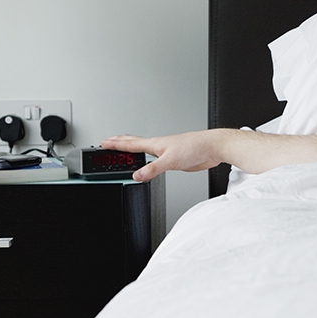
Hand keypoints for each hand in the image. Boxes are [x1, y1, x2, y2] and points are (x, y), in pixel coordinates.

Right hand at [100, 131, 224, 181]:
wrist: (212, 148)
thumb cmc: (194, 147)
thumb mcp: (170, 161)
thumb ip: (153, 169)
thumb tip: (137, 176)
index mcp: (155, 143)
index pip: (130, 143)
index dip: (116, 144)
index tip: (104, 142)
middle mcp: (159, 146)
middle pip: (135, 143)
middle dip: (120, 142)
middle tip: (108, 141)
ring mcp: (166, 152)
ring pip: (145, 149)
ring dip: (133, 149)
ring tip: (124, 148)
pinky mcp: (174, 159)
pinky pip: (155, 159)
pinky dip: (147, 160)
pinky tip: (149, 161)